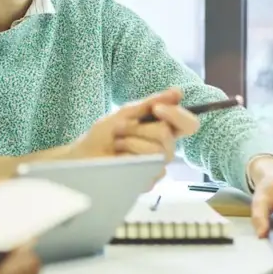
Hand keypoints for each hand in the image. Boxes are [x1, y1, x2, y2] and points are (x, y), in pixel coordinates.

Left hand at [68, 88, 199, 161]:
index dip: (178, 114)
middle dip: (137, 127)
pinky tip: (118, 159)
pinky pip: (147, 166)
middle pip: (166, 133)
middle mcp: (164, 149)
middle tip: (120, 129)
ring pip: (157, 151)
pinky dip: (127, 157)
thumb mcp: (125, 113)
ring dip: (130, 142)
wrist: (84, 157)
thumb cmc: (103, 136)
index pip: (189, 124)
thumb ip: (151, 103)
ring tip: (117, 143)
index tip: (157, 108)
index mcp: (164, 130)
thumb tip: (177, 92)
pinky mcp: (147, 181)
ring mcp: (157, 166)